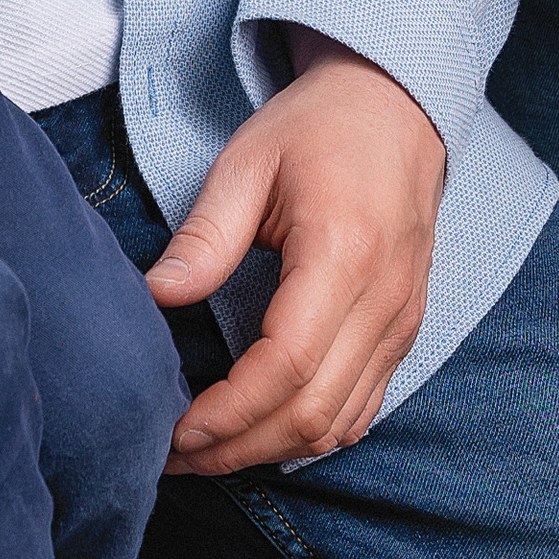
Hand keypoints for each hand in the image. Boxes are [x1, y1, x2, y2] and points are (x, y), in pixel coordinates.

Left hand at [144, 35, 446, 473]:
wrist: (398, 104)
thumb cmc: (318, 126)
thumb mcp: (248, 161)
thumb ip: (204, 236)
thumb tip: (153, 297)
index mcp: (344, 254)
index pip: (286, 367)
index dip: (227, 413)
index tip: (173, 430)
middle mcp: (384, 300)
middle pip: (312, 413)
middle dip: (237, 448)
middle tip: (175, 455)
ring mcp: (403, 320)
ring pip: (339, 424)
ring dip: (270, 450)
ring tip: (207, 451)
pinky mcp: (405, 329)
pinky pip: (363, 408)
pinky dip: (311, 434)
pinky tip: (262, 431)